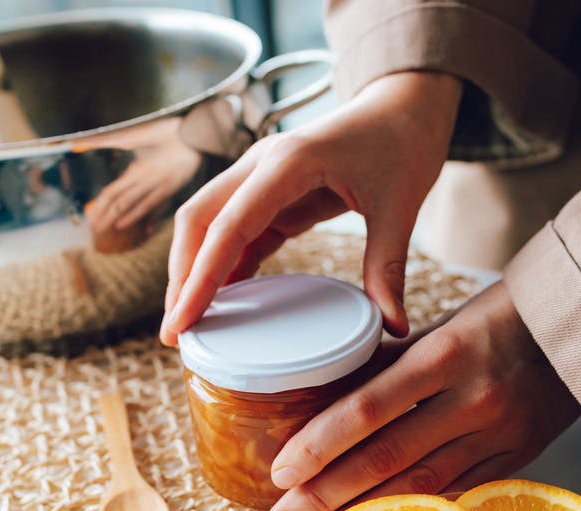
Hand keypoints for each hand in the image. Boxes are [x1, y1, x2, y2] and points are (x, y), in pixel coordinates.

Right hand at [159, 71, 462, 345]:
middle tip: (175, 333)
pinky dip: (224, 265)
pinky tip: (221, 302)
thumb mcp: (400, 208)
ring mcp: (261, 177)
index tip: (183, 320)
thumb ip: (388, 268)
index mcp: (288, 162)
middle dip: (181, 277)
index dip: (200, 276)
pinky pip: (236, 232)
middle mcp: (262, 165)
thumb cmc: (402, 144)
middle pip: (198, 221)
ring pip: (209, 225)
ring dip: (195, 271)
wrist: (404, 107)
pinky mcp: (272, 193)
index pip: (228, 225)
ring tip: (190, 324)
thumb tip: (394, 327)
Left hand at [263, 283, 580, 510]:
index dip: (321, 443)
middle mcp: (471, 400)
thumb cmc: (504, 315)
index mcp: (445, 355)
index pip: (369, 407)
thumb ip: (386, 360)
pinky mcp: (516, 459)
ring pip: (419, 486)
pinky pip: (456, 493)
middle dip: (327, 494)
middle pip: (386, 457)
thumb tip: (325, 388)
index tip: (282, 469)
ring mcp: (498, 435)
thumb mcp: (442, 325)